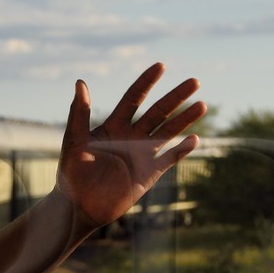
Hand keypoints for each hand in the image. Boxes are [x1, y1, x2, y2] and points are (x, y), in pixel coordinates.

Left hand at [57, 63, 204, 229]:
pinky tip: (194, 139)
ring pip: (168, 132)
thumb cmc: (71, 173)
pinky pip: (169, 159)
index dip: (147, 82)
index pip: (134, 98)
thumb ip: (78, 113)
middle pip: (158, 112)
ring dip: (185, 119)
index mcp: (114, 126)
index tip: (161, 66)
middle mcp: (131, 137)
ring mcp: (142, 155)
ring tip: (202, 105)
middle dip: (176, 97)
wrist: (79, 206)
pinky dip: (181, 150)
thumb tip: (80, 82)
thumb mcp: (74, 141)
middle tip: (194, 82)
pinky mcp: (149, 174)